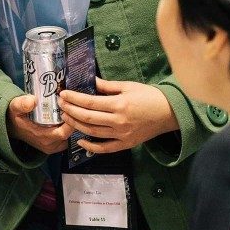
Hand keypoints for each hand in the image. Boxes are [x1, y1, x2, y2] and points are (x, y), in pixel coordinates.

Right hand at [5, 94, 74, 154]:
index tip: (70, 107)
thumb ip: (22, 104)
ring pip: (70, 136)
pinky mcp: (55, 146)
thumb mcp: (15, 107)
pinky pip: (67, 137)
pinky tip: (66, 117)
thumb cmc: (16, 116)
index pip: (63, 132)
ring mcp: (53, 146)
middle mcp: (49, 144)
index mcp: (42, 136)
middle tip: (72, 106)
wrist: (13, 127)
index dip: (70, 120)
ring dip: (72, 124)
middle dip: (73, 120)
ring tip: (70, 110)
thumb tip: (32, 101)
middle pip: (69, 134)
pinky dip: (69, 128)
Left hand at [58, 78, 178, 154]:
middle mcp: (118, 121)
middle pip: (87, 118)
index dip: (74, 98)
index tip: (63, 94)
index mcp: (119, 105)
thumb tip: (89, 81)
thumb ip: (107, 86)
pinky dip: (90, 147)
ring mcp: (121, 135)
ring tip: (66, 117)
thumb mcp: (128, 86)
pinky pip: (104, 148)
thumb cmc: (149, 96)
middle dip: (71, 110)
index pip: (90, 102)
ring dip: (76, 125)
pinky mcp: (126, 144)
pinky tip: (80, 140)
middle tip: (60, 104)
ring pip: (92, 132)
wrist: (169, 113)